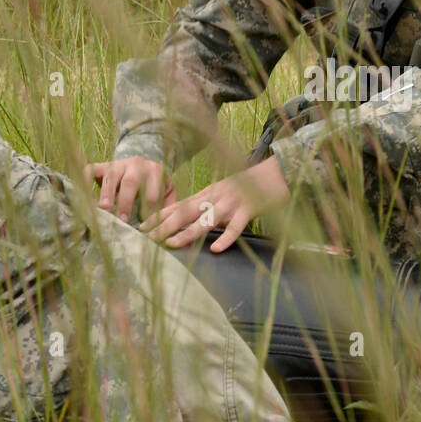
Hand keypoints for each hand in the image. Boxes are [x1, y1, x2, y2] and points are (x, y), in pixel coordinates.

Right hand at [85, 156, 174, 221]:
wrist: (143, 164)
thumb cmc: (156, 184)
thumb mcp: (168, 191)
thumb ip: (168, 205)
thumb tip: (165, 226)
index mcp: (155, 172)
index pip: (153, 191)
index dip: (149, 209)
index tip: (144, 224)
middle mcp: (136, 165)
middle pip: (131, 182)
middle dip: (127, 201)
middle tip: (122, 219)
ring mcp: (118, 164)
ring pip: (111, 175)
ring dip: (107, 193)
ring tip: (104, 208)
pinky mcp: (103, 166)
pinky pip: (92, 170)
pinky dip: (86, 180)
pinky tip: (83, 194)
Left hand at [140, 157, 289, 252]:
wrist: (278, 172)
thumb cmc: (252, 185)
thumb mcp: (226, 191)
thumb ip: (210, 203)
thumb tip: (191, 220)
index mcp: (209, 193)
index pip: (179, 205)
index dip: (159, 216)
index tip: (142, 227)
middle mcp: (216, 196)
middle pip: (185, 212)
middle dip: (165, 226)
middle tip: (147, 238)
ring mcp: (232, 202)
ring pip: (206, 219)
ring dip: (187, 232)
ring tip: (172, 244)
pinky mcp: (250, 208)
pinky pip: (236, 225)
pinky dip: (226, 237)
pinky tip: (216, 249)